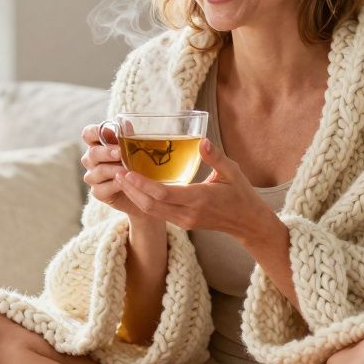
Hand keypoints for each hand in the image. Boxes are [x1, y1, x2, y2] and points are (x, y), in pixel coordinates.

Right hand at [80, 123, 156, 221]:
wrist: (141, 191)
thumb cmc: (136, 163)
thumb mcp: (134, 148)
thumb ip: (128, 136)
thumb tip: (128, 125)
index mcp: (97, 144)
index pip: (88, 134)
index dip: (95, 131)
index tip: (108, 131)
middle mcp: (91, 159)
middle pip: (92, 153)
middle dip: (107, 152)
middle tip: (120, 153)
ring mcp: (93, 176)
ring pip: (98, 171)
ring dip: (113, 170)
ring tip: (127, 170)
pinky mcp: (98, 192)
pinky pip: (102, 188)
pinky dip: (115, 185)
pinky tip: (125, 183)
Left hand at [114, 138, 277, 241]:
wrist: (247, 222)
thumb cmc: (241, 194)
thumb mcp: (232, 172)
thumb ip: (215, 157)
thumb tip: (202, 140)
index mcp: (199, 199)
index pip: (163, 194)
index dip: (142, 184)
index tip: (127, 171)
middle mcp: (188, 213)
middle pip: (151, 205)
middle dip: (131, 190)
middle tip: (116, 172)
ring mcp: (184, 221)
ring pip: (152, 211)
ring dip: (134, 196)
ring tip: (121, 178)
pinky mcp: (182, 223)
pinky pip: (158, 213)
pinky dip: (143, 201)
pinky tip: (136, 188)